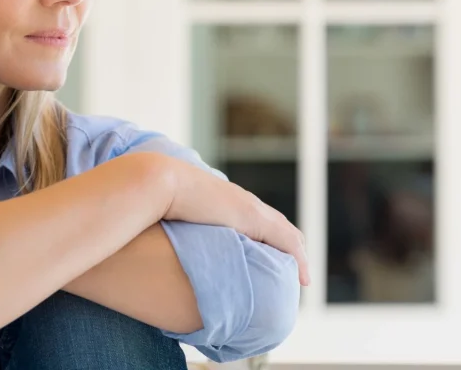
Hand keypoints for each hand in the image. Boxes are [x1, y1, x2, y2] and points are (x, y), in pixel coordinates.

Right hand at [163, 160, 309, 285]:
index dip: (268, 239)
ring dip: (297, 256)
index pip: (257, 219)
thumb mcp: (174, 214)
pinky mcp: (255, 218)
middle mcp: (244, 202)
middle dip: (290, 249)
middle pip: (280, 226)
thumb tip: (169, 243)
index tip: (270, 259)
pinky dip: (298, 259)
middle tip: (294, 272)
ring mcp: (251, 209)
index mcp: (227, 200)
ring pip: (288, 234)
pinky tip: (302, 278)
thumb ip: (181, 224)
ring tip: (301, 277)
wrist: (161, 182)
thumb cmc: (159, 198)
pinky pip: (287, 242)